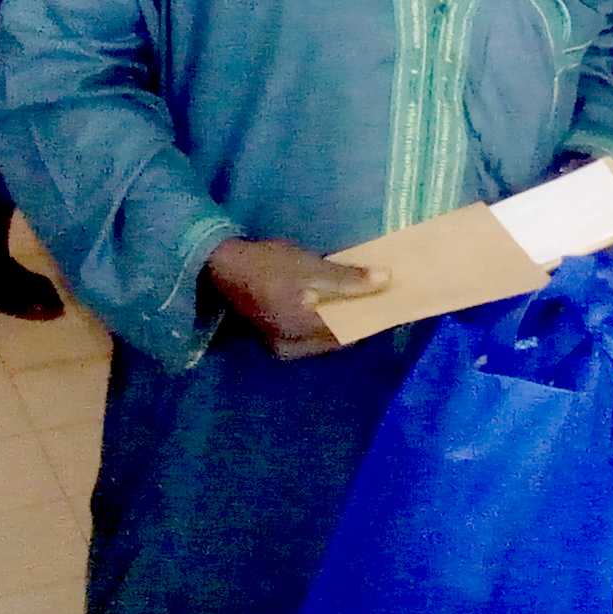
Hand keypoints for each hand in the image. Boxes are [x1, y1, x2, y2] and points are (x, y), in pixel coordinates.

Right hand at [202, 238, 386, 360]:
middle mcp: (293, 348)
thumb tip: (386, 281)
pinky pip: (310, 329)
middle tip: (381, 293)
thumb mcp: (310, 268)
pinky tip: (335, 298)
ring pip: (324, 334)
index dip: (373, 316)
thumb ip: (348, 280)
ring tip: (363, 293)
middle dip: (360, 316)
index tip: (393, 299)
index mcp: (303, 335)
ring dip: (343, 316)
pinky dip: (326, 316)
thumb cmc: (268, 265)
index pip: (351, 333)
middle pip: (338, 336)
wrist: (219, 265)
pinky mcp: (274, 332)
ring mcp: (281, 343)